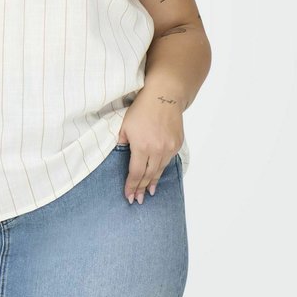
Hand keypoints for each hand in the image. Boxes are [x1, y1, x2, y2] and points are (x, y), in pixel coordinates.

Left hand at [118, 90, 183, 204]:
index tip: (128, 196)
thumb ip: (121, 142)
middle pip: (149, 175)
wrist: (164, 96)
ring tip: (148, 192)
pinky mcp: (177, 144)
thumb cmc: (141, 109)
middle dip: (141, 189)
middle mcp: (157, 150)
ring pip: (160, 170)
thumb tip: (119, 154)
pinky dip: (161, 169)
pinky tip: (157, 175)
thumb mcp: (124, 125)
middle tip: (137, 200)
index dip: (131, 186)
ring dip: (153, 182)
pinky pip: (168, 160)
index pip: (136, 173)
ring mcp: (169, 148)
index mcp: (142, 146)